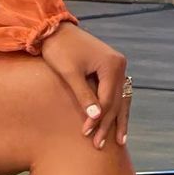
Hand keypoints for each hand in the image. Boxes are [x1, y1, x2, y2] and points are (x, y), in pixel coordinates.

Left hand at [39, 23, 131, 148]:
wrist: (52, 29)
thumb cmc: (58, 49)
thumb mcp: (69, 73)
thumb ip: (83, 95)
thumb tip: (96, 117)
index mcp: (112, 65)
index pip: (108, 100)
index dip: (98, 119)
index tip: (87, 133)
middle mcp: (119, 65)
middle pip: (116, 101)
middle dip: (108, 124)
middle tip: (101, 145)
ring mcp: (116, 66)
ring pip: (120, 98)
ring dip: (117, 119)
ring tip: (119, 141)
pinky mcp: (109, 68)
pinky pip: (115, 92)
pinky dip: (115, 107)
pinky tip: (117, 121)